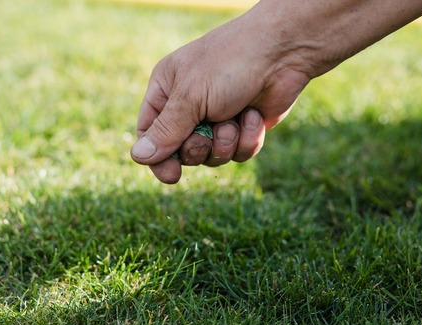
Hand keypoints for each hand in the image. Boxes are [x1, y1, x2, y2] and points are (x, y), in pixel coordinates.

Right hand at [129, 6, 312, 182]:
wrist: (284, 53)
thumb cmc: (230, 64)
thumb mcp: (190, 96)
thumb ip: (166, 131)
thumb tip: (138, 157)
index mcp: (166, 90)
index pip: (149, 134)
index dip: (158, 157)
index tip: (171, 175)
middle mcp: (189, 105)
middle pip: (181, 152)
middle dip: (198, 148)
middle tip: (207, 133)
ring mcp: (218, 118)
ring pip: (212, 157)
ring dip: (225, 143)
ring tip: (236, 118)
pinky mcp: (244, 127)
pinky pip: (238, 153)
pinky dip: (248, 139)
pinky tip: (255, 116)